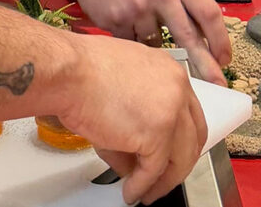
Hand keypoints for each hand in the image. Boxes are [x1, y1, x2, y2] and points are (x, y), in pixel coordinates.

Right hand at [58, 34, 205, 204]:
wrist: (69, 72)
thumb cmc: (83, 70)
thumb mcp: (123, 83)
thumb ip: (139, 113)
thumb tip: (136, 153)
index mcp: (169, 71)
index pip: (189, 113)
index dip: (180, 139)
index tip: (171, 153)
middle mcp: (177, 88)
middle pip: (191, 137)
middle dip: (178, 163)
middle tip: (163, 178)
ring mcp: (170, 112)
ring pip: (179, 158)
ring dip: (163, 180)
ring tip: (146, 190)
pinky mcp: (156, 135)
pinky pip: (153, 170)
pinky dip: (142, 185)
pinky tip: (131, 190)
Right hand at [64, 0, 230, 84]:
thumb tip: (203, 26)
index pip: (208, 12)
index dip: (220, 39)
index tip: (225, 57)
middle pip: (189, 37)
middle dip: (206, 64)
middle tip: (218, 83)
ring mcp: (136, 7)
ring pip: (157, 41)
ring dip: (155, 40)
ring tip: (140, 15)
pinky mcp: (116, 20)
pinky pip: (132, 42)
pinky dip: (133, 37)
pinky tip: (124, 16)